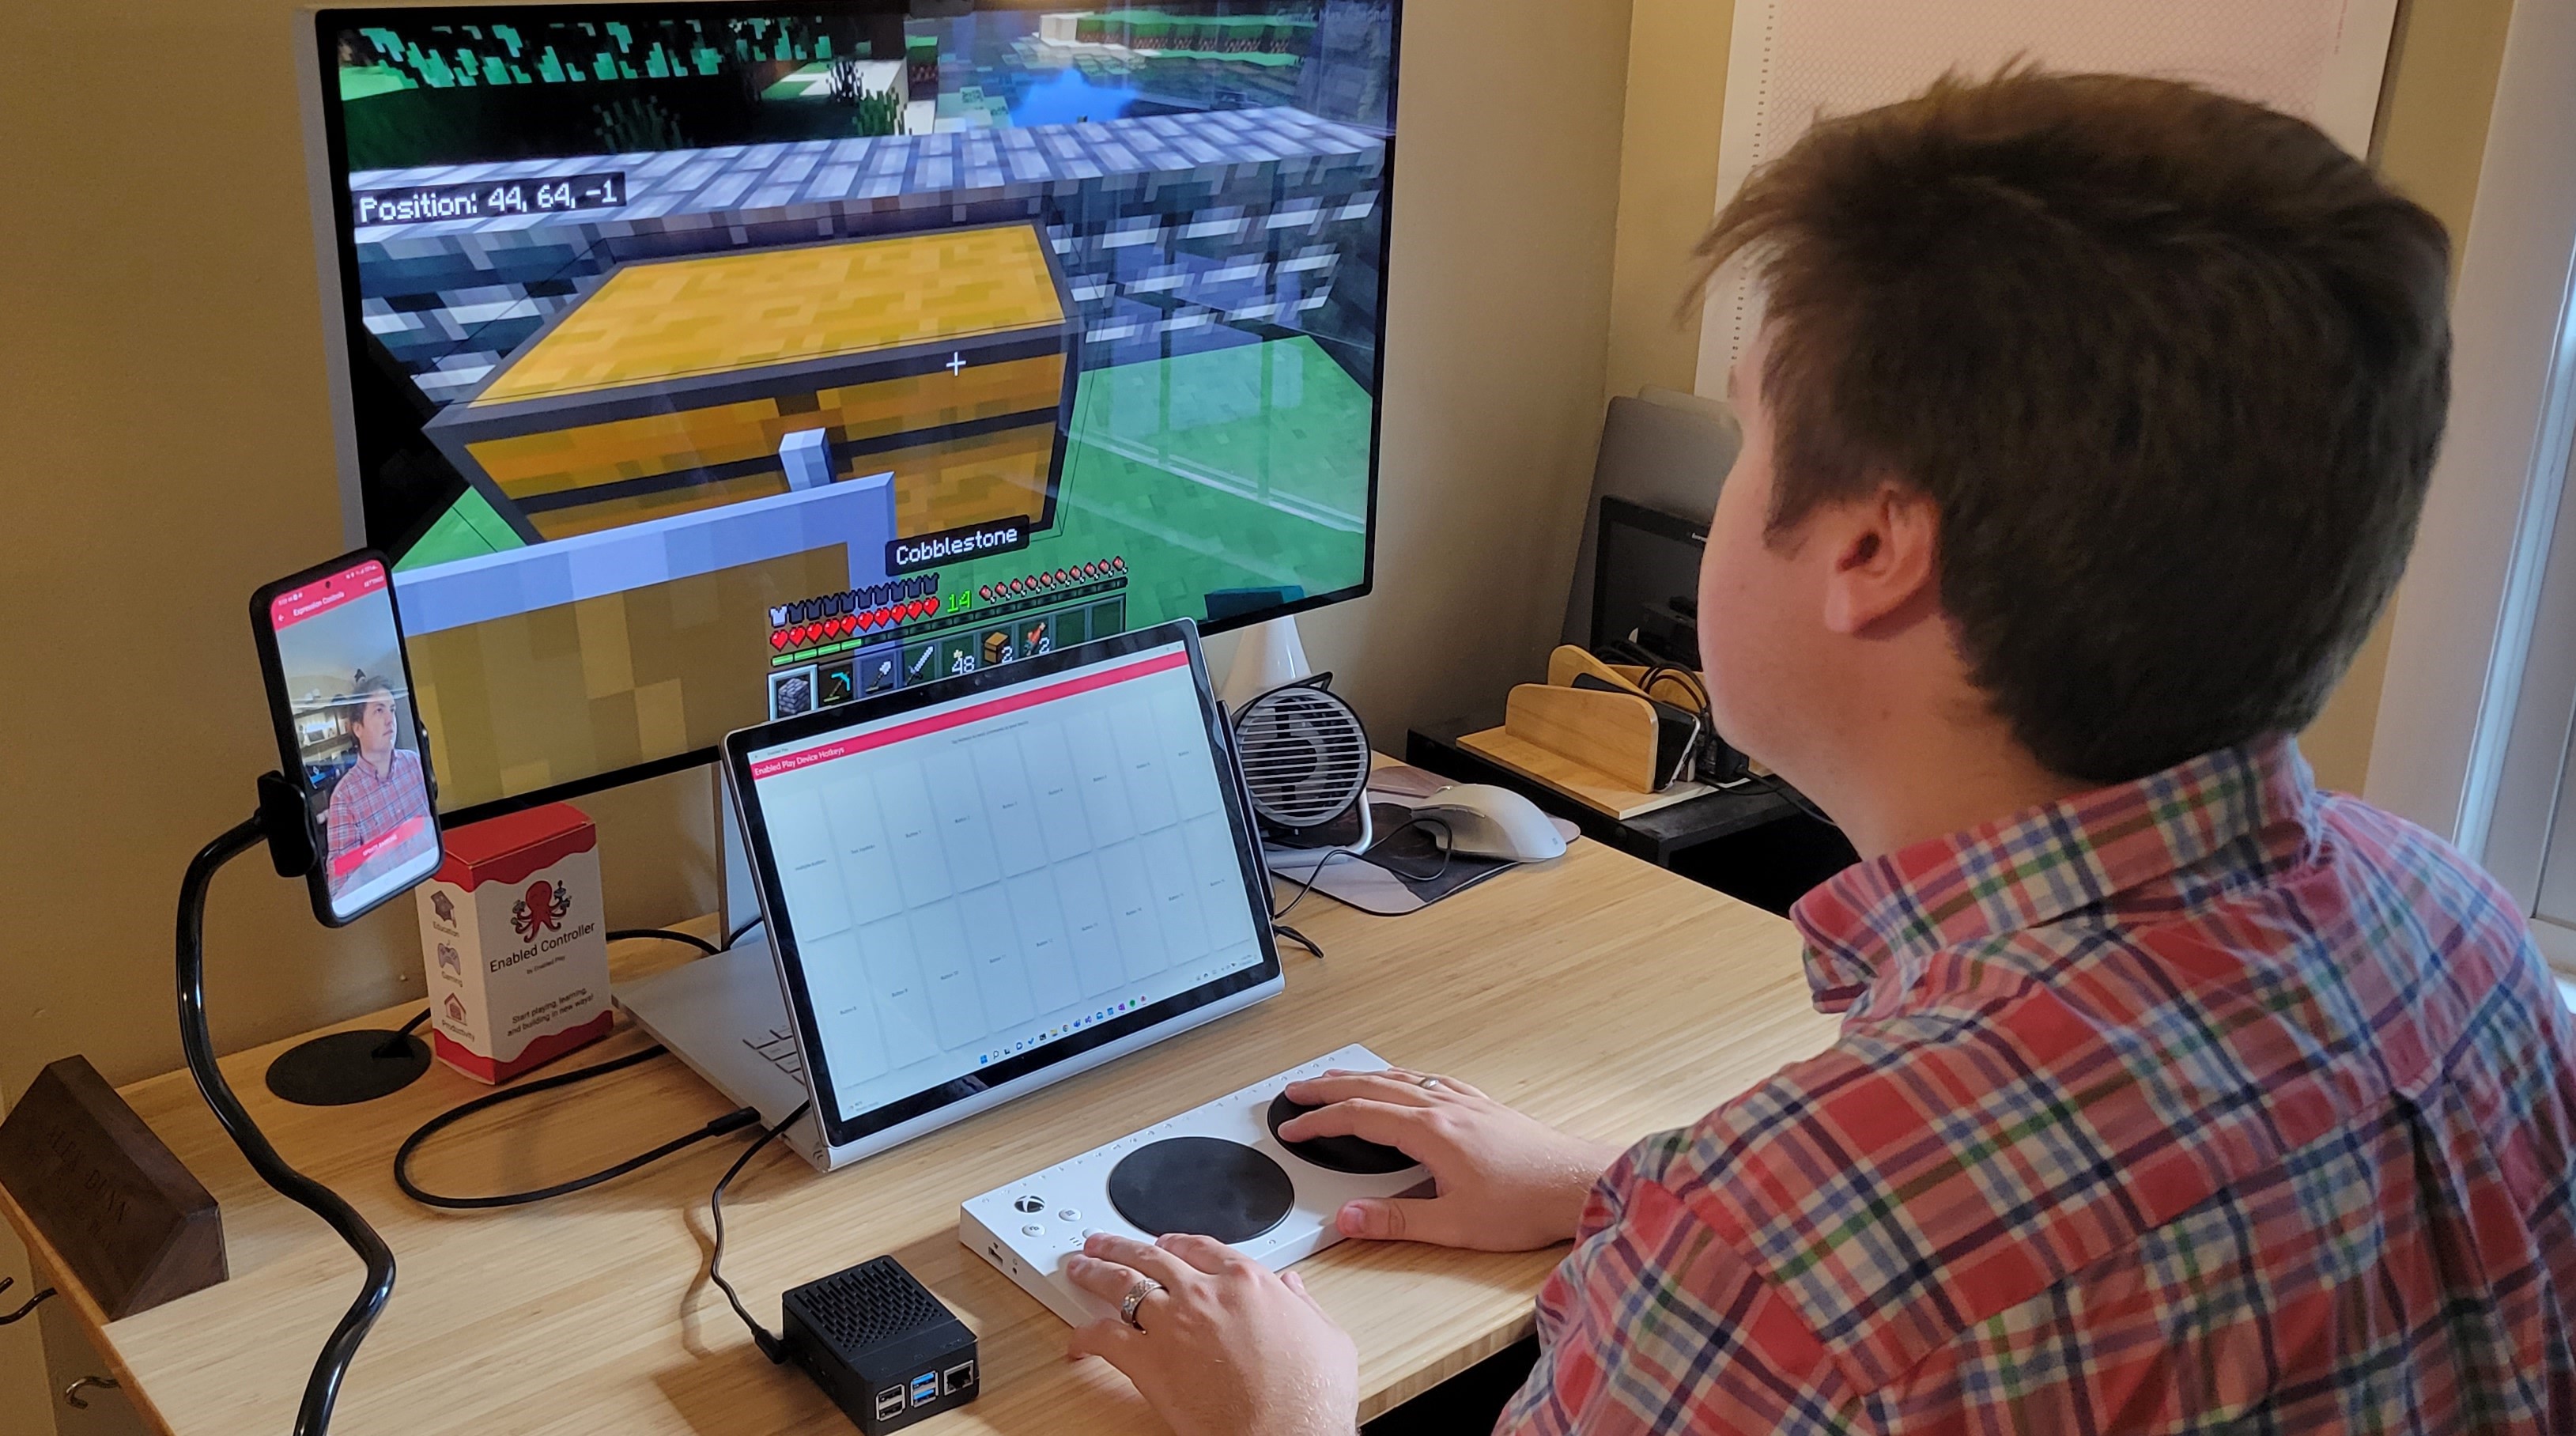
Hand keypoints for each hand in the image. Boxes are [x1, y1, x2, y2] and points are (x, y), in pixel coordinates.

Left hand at [1064, 1232, 1356, 1435]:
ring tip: (1080, 1266)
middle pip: (1153, 1255)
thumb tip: (1293, 1287)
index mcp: (1249, 1282)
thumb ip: (1305, 1304)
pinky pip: (1104, 1338)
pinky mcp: (1147, 1361)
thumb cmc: (1309, 1396)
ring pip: (1121, 1283)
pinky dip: (1085, 1335)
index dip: (1180, 1243)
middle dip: (1123, 1245)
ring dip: (1095, 1271)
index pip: (1204, 1247)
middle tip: (1105, 1242)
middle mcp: (1204, 1293)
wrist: (1284, 1435)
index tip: (1168, 1243)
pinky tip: (1078, 1338)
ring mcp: (1172, 1323)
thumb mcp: (1328, 1337)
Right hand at [1280, 1068, 1621, 1250]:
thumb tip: (1347, 1218)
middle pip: (1373, 1087)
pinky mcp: (1485, 1107)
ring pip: (1402, 1079)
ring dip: (1362, 1077)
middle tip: (1297, 1089)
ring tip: (1337, 1078)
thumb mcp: (1454, 1224)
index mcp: (1430, 1132)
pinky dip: (1402, 1078)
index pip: (1359, 1118)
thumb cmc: (1525, 1204)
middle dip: (1329, 1088)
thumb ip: (1396, 1220)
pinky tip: (1404, 1081)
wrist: (1578, 1183)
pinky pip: (1431, 1081)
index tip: (1292, 1127)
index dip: (1320, 1122)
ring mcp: (1467, 1103)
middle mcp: (1445, 1108)